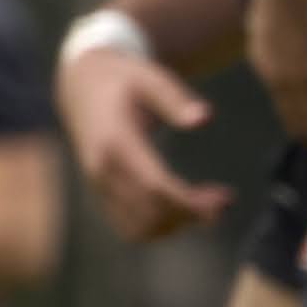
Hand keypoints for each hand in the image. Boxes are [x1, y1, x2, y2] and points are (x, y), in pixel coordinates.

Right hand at [59, 40, 229, 239]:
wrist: (82, 85)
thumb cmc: (124, 79)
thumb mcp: (150, 77)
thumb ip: (175, 98)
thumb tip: (205, 118)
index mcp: (115, 143)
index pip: (155, 188)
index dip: (191, 203)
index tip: (224, 199)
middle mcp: (102, 171)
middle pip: (150, 214)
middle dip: (190, 215)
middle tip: (224, 199)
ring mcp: (99, 185)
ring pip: (139, 228)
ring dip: (176, 225)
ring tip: (207, 205)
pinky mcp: (102, 193)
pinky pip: (130, 226)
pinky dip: (160, 225)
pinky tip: (183, 206)